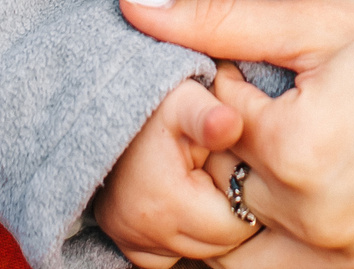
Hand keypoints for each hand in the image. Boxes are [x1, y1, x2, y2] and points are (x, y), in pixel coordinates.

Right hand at [94, 77, 256, 268]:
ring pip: (192, 252)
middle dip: (227, 215)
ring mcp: (129, 237)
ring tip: (202, 187)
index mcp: (168, 202)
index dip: (244, 200)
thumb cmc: (156, 104)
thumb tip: (231, 123)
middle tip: (221, 176)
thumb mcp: (185, 101)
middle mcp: (144, 229)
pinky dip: (178, 238)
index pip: (233, 228)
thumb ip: (210, 115)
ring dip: (204, 229)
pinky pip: (164, 257)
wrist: (108, 108)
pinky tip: (183, 206)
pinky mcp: (121, 239)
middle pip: (215, 246)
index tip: (237, 171)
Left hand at [115, 0, 353, 268]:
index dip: (213, 95)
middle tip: (255, 121)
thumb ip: (218, 22)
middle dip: (214, 166)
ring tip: (281, 160)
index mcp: (297, 152)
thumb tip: (127, 2)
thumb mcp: (322, 22)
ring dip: (240, 220)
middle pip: (210, 212)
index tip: (248, 73)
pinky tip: (319, 189)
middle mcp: (319, 225)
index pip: (201, 133)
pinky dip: (288, 246)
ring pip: (245, 265)